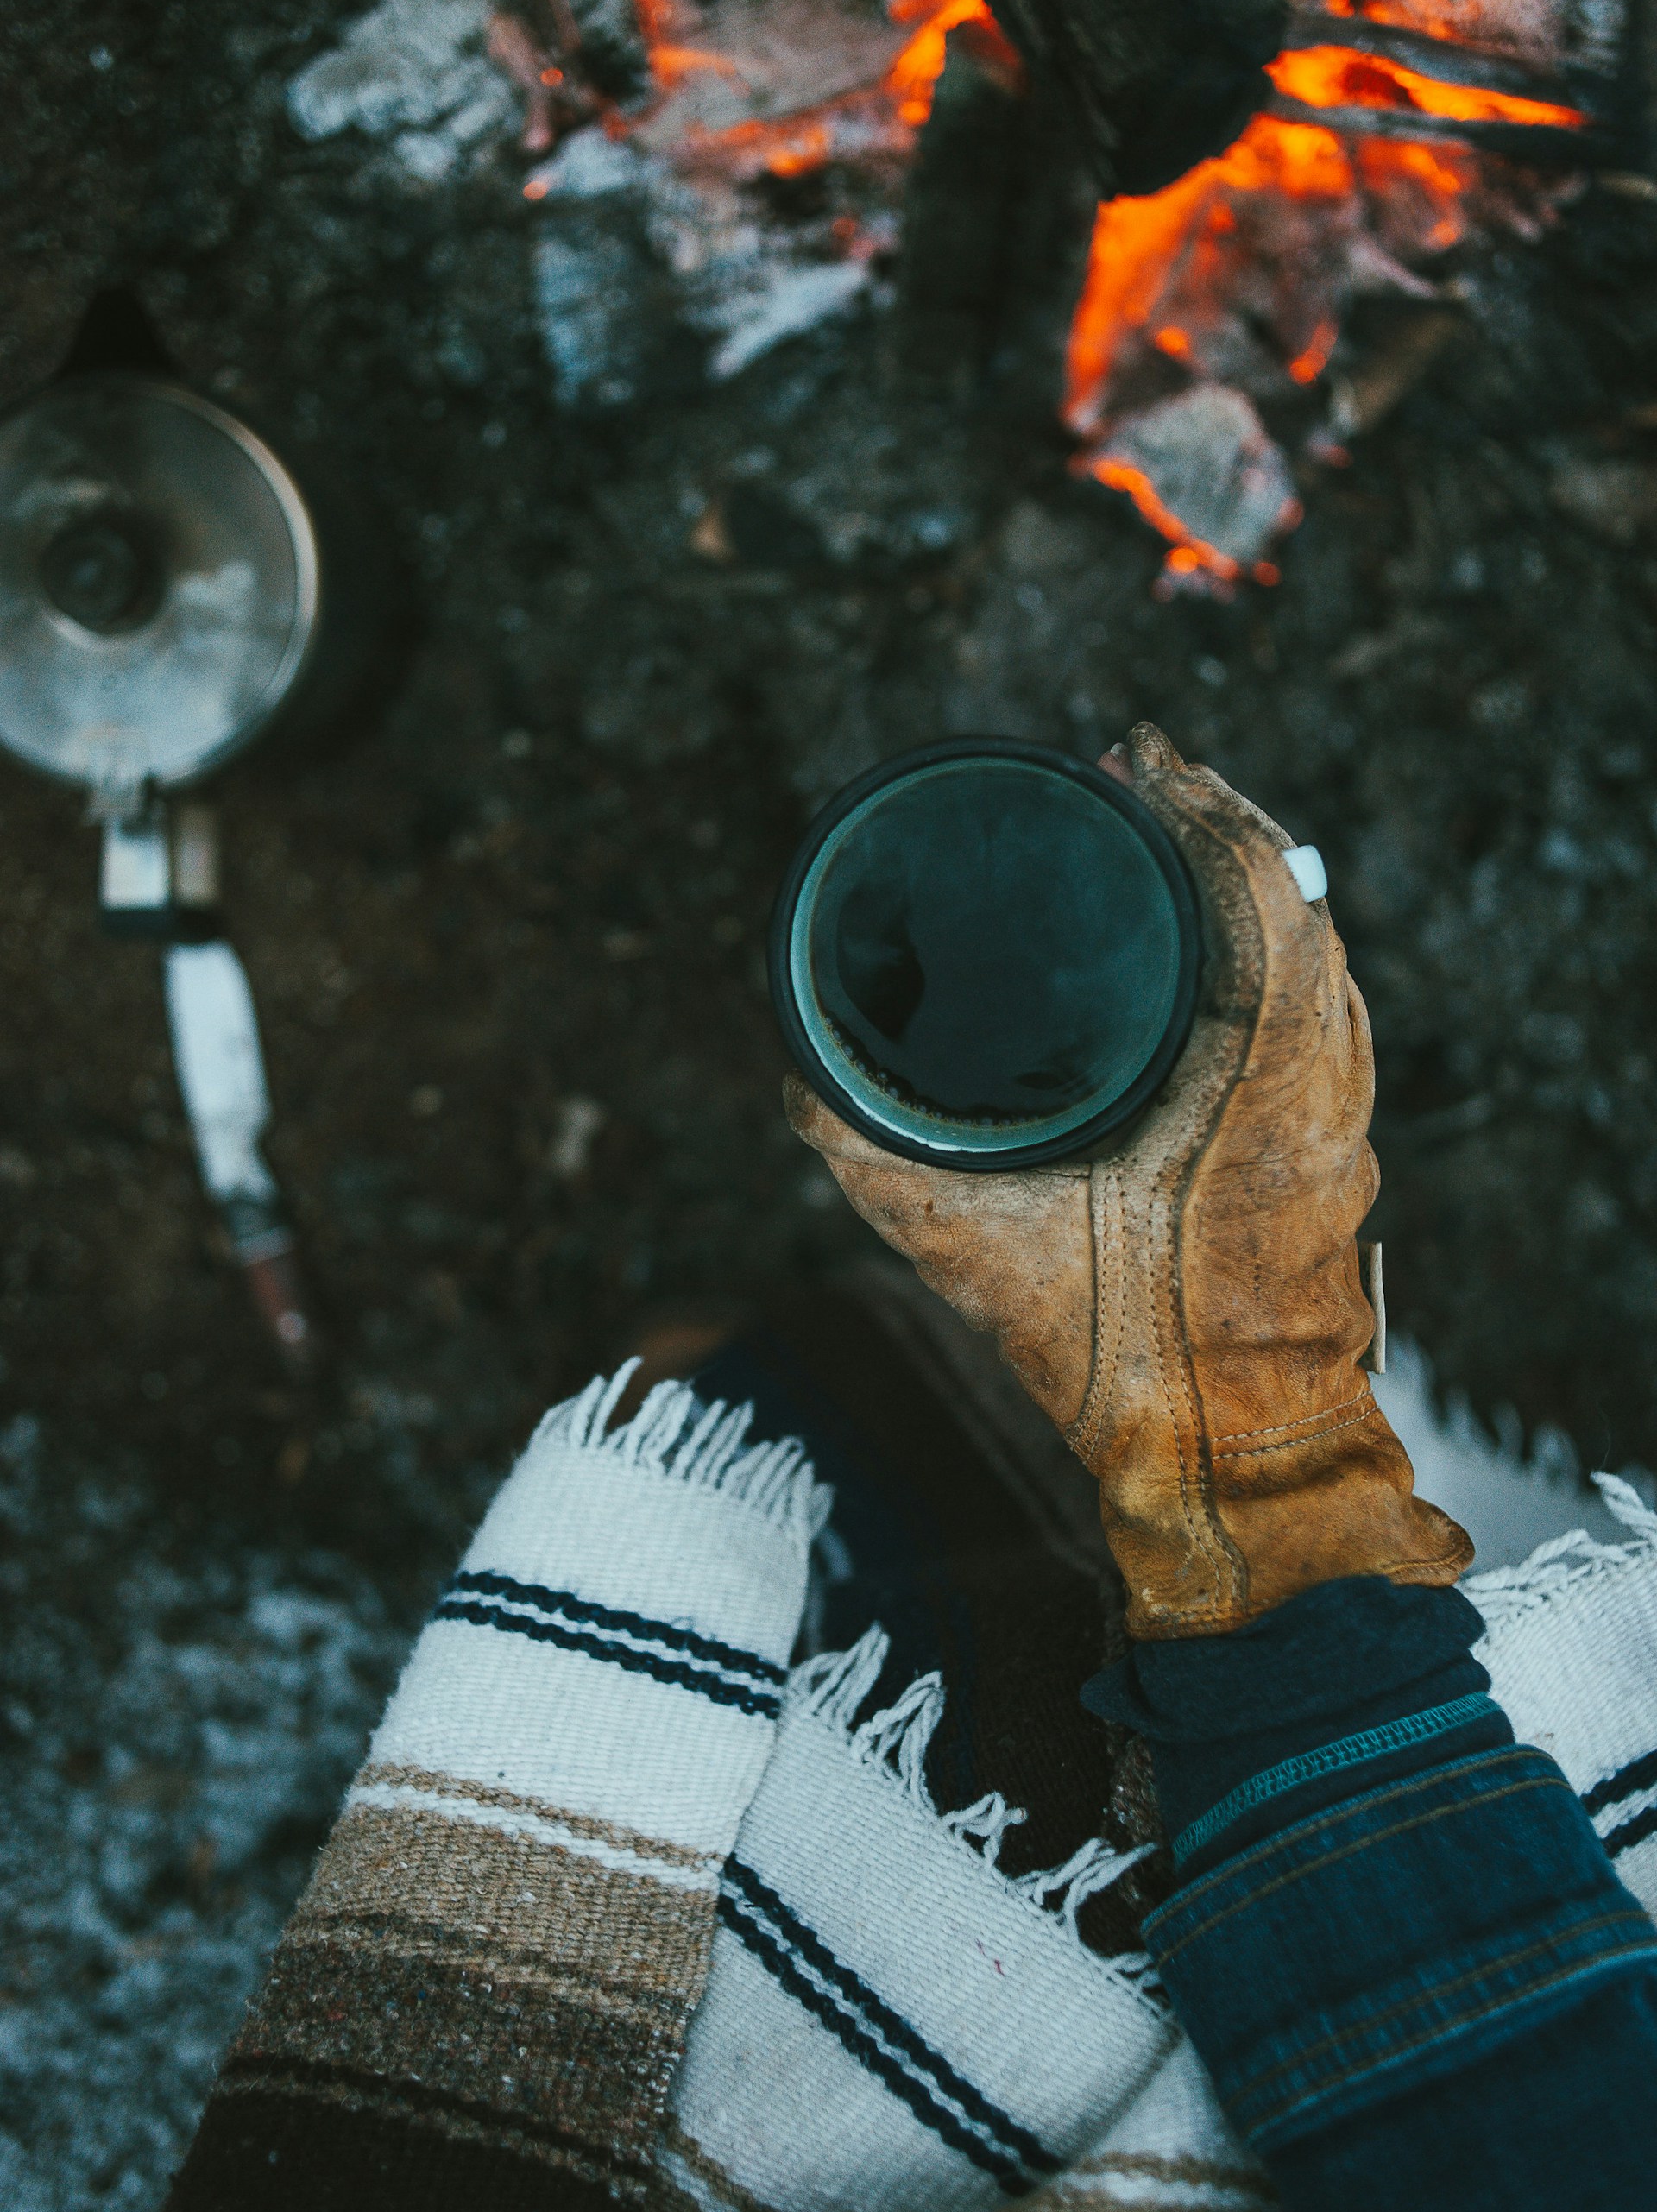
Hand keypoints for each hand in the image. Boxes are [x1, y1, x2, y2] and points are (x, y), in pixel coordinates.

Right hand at [786, 722, 1470, 1636]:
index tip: (1137, 748)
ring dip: (1247, 878)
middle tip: (1137, 771)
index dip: (1201, 802)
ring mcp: (1342, 1107)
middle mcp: (1319, 1071)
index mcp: (1259, 1074)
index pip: (1258, 888)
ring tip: (1167, 827)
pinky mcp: (1339, 1141)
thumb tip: (794, 1077)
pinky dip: (1271, 946)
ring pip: (1315, 947)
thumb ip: (877, 1161)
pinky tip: (1211, 934)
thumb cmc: (1119, 1359)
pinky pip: (1323, 1004)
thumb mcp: (975, 1253)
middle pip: (1293, 895)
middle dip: (1216, 819)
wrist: (1235, 1463)